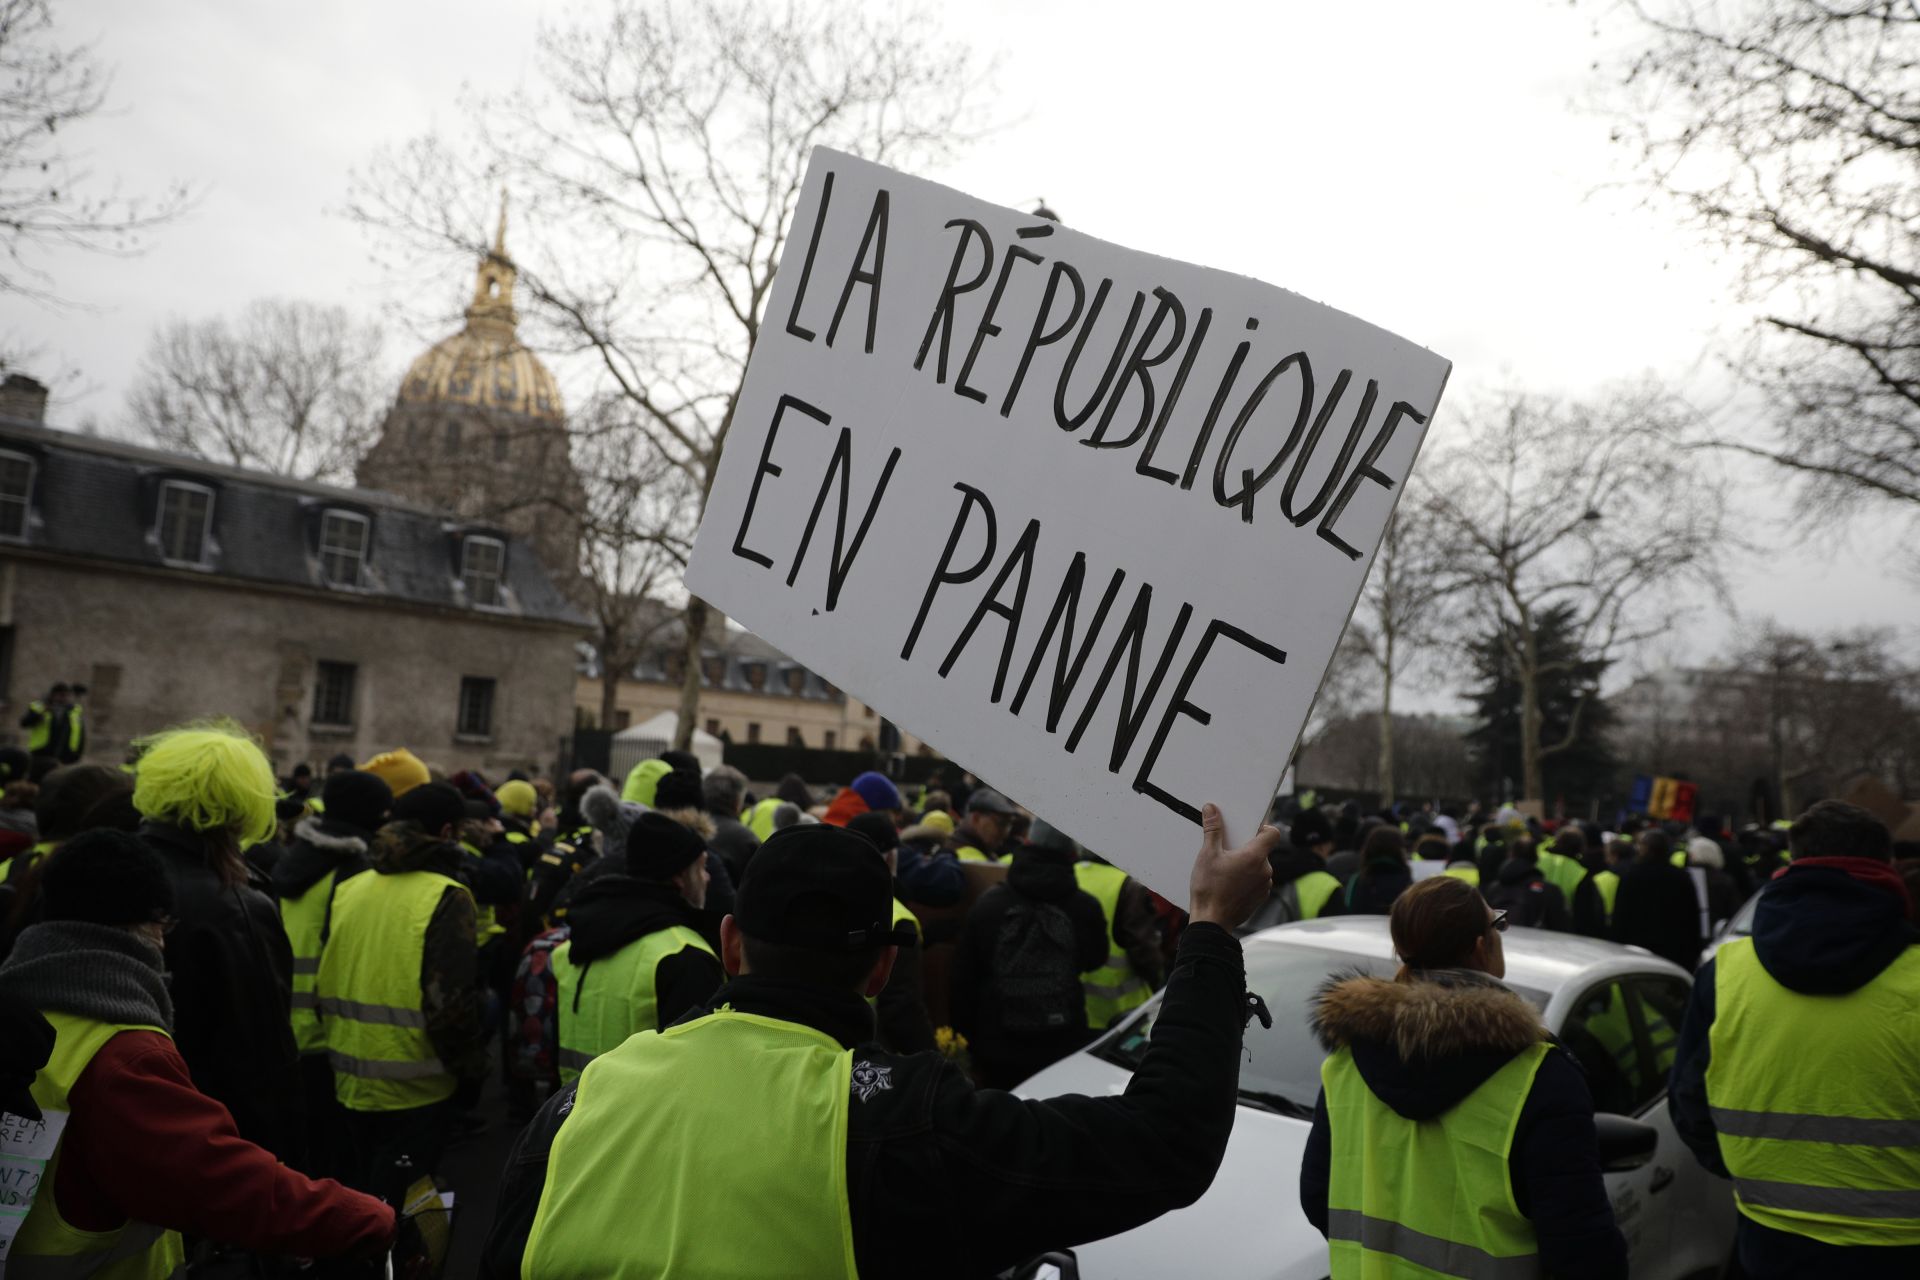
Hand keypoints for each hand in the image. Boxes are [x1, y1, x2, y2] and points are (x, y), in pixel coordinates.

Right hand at [1188, 803, 1279, 929]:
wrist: (1211, 922)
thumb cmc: (1209, 889)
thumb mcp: (1207, 854)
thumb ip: (1212, 830)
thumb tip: (1212, 809)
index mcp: (1255, 856)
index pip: (1272, 833)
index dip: (1263, 827)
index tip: (1248, 828)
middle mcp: (1265, 870)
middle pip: (1263, 849)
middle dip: (1247, 846)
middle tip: (1228, 849)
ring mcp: (1264, 885)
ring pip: (1260, 865)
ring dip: (1247, 863)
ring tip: (1226, 868)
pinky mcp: (1260, 897)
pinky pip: (1257, 880)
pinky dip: (1247, 877)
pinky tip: (1230, 882)